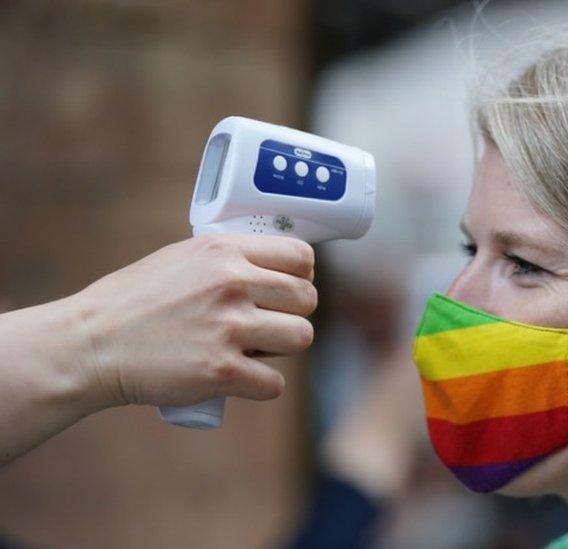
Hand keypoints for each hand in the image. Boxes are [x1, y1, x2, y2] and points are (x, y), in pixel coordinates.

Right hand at [70, 234, 316, 408]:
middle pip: (307, 300)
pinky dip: (262, 386)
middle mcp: (231, 284)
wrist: (91, 344)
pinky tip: (242, 379)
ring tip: (254, 349)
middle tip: (266, 325)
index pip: (301, 258)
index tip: (285, 291)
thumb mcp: (184, 258)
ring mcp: (228, 327)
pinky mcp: (221, 370)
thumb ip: (230, 260)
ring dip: (283, 349)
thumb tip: (278, 270)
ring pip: (302, 337)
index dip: (300, 278)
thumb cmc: (135, 302)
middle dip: (292, 314)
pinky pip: (276, 383)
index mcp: (224, 251)